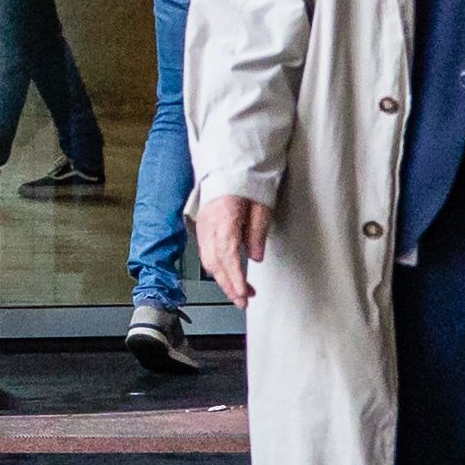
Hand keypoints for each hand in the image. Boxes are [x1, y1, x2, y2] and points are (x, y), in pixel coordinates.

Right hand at [192, 190, 271, 306]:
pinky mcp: (202, 225)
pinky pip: (205, 252)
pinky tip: (227, 274)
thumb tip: (256, 257)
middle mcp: (209, 224)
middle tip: (243, 301)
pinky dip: (216, 267)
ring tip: (239, 291)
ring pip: (208, 260)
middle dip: (229, 286)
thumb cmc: (246, 179)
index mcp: (224, 218)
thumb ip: (258, 232)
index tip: (243, 294)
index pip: (227, 256)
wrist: (229, 163)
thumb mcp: (261, 205)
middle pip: (215, 263)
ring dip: (223, 279)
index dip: (235, 278)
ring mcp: (203, 225)